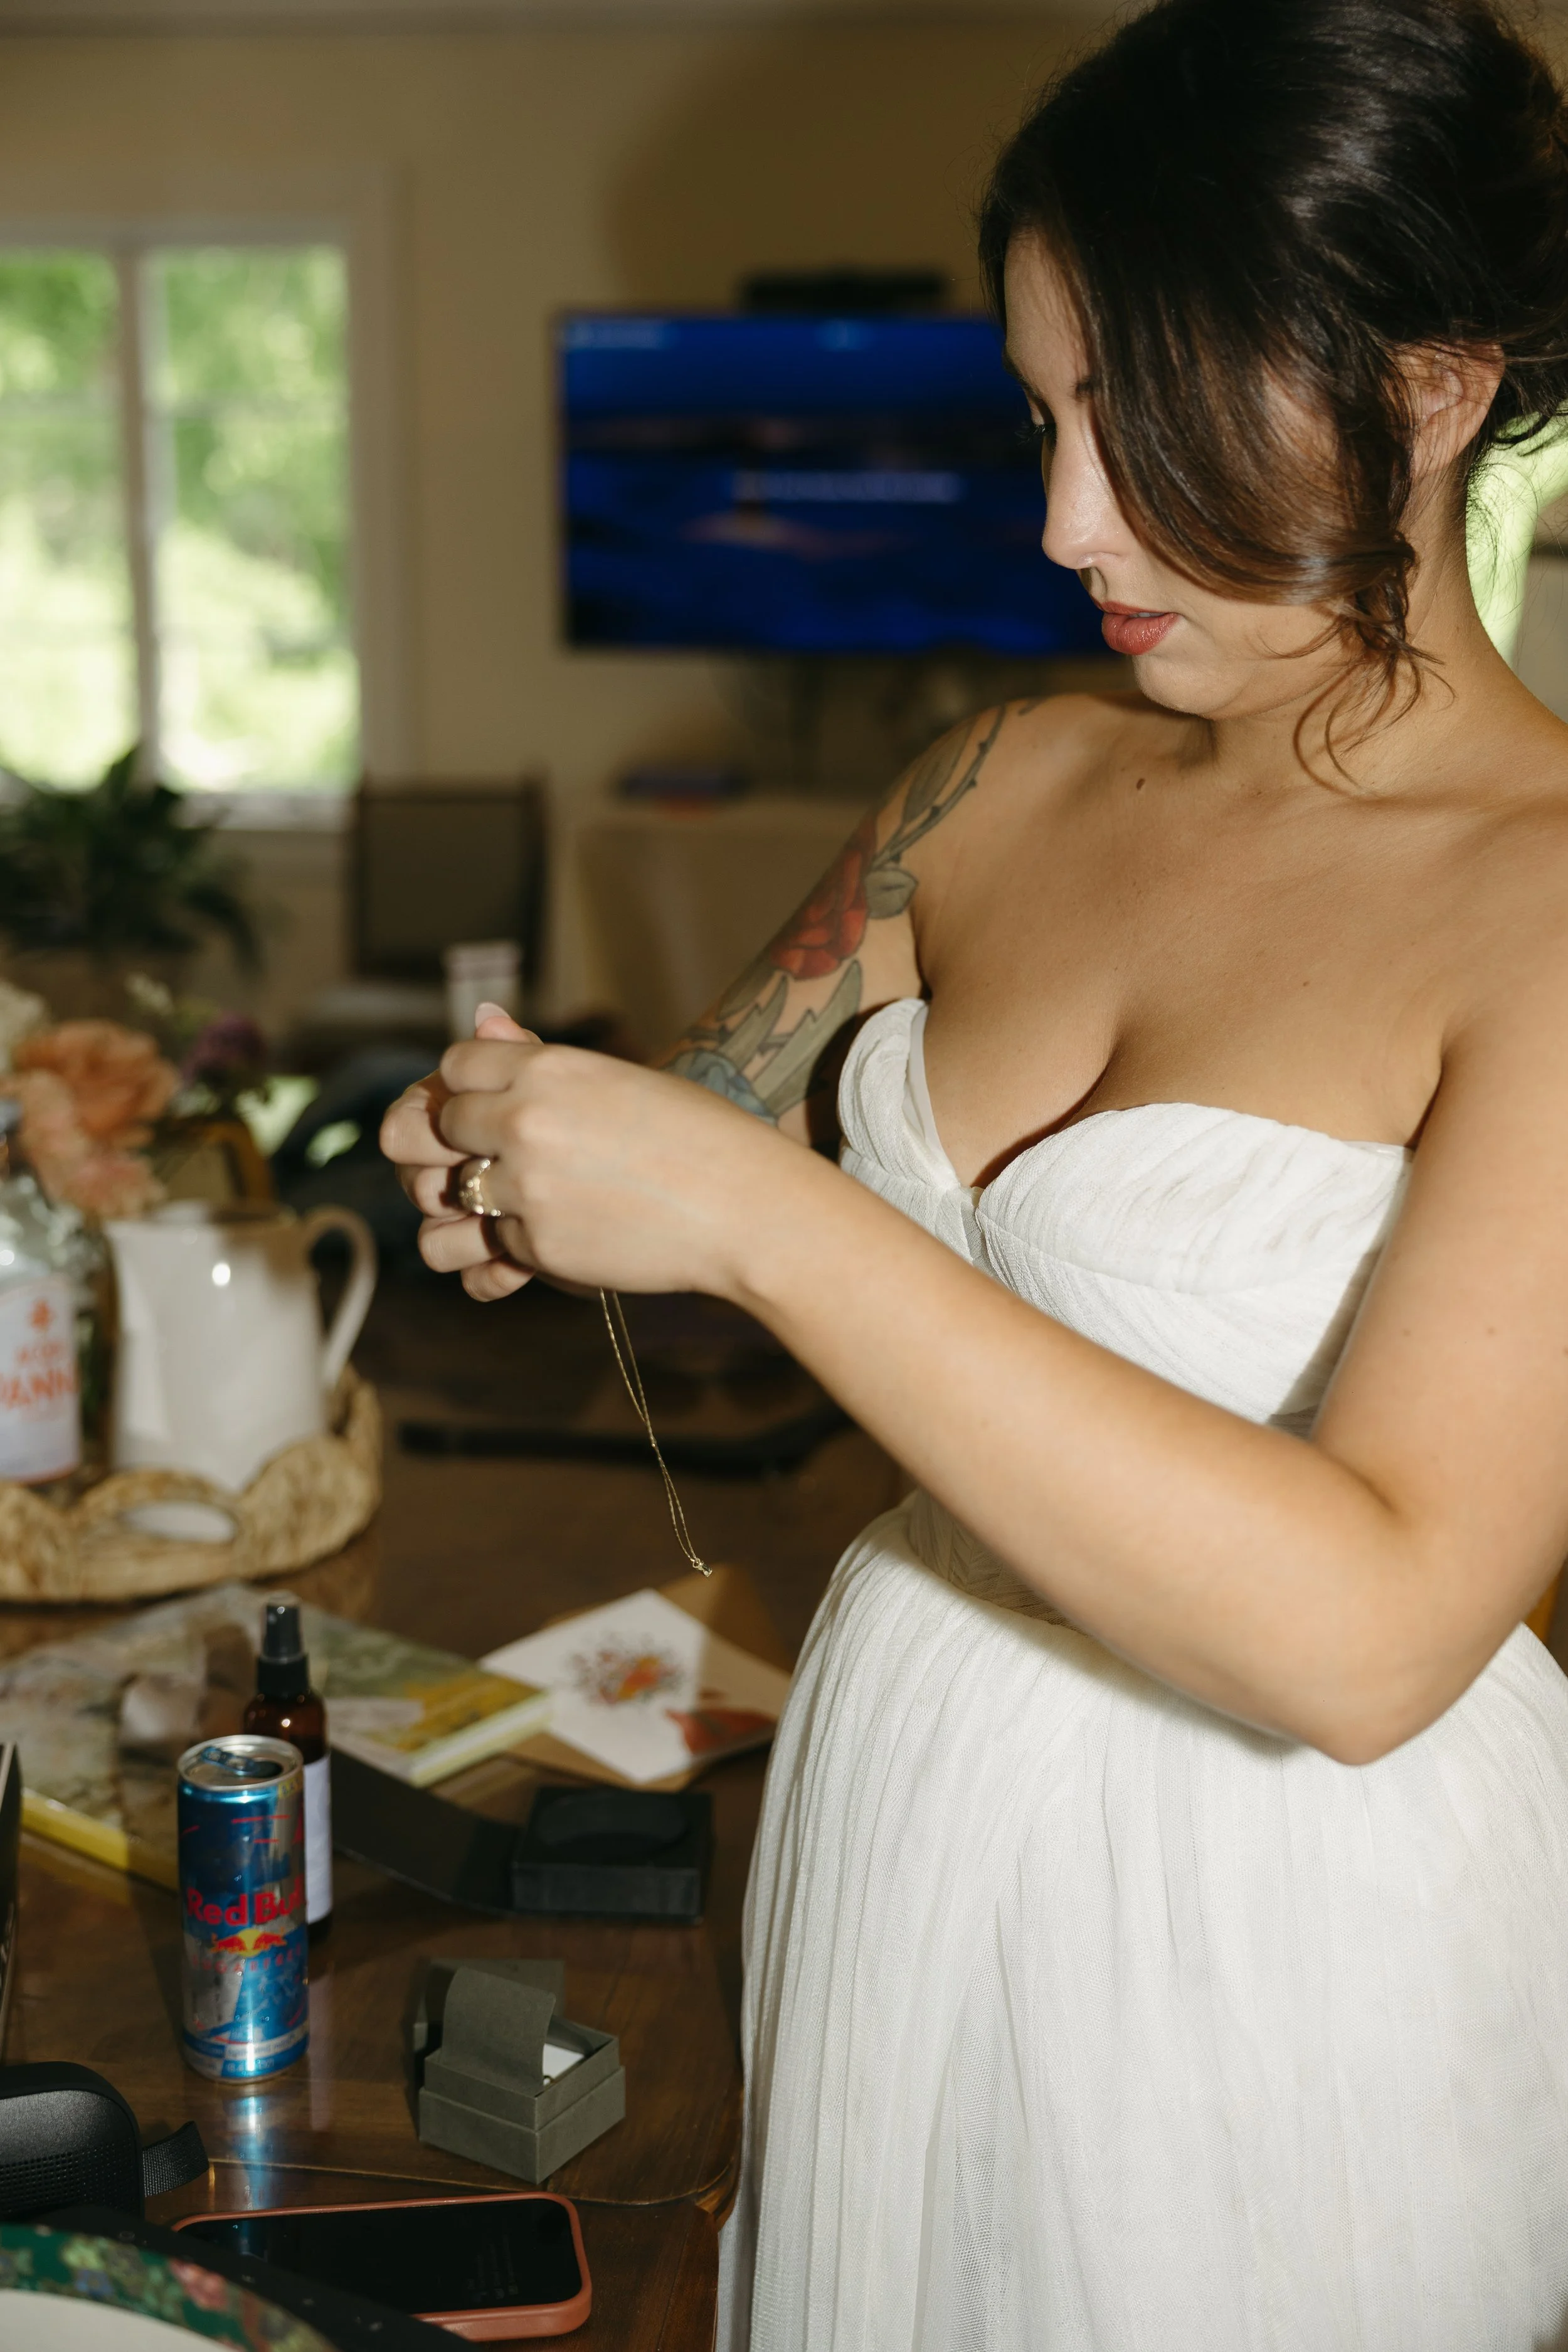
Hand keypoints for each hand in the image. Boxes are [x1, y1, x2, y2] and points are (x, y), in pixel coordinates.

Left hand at [380, 1008, 790, 1301]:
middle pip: (428, 1129)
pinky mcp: (536, 1246)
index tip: (487, 1107)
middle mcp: (523, 1121)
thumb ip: (538, 1059)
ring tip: (497, 1210)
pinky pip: (485, 1254)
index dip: (465, 1088)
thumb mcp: (617, 1080)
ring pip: (440, 1201)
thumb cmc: (698, 1136)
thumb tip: (482, 1018)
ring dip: (458, 1208)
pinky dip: (507, 1257)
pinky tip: (540, 1248)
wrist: (745, 1209)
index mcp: (547, 1067)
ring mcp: (525, 1187)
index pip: (454, 1065)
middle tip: (479, 1160)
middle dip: (444, 1145)